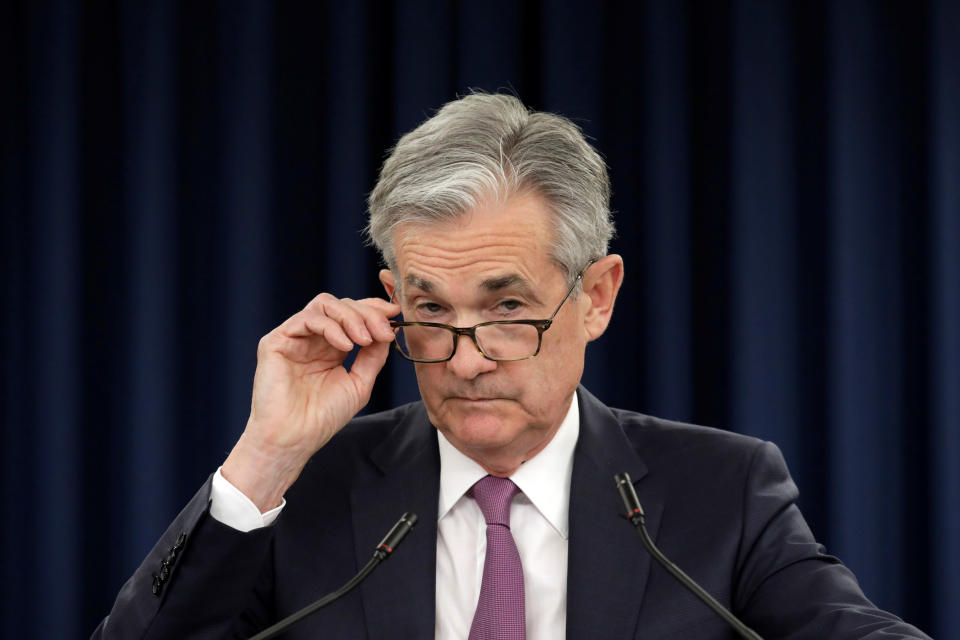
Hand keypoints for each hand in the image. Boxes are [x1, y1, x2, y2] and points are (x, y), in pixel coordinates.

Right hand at [222, 293, 399, 510]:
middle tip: (383, 333)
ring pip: (324, 305)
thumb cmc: (323, 417)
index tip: (395, 314)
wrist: (295, 438)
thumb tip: (387, 330)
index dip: (374, 308)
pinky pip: (306, 319)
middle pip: (341, 305)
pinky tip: (346, 347)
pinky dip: (331, 327)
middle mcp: (312, 339)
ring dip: (351, 317)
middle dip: (367, 314)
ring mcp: (293, 338)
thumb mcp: (359, 383)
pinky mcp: (275, 341)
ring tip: (365, 340)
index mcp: (331, 347)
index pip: (352, 314)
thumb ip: (373, 356)